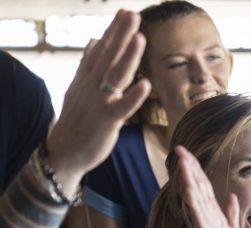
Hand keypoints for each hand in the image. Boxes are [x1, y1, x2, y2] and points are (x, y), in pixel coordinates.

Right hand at [46, 10, 150, 187]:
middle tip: (132, 14)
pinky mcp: (106, 122)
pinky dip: (132, 96)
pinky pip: (121, 108)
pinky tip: (145, 83)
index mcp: (88, 78)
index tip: (125, 12)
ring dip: (128, 58)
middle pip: (108, 57)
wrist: (65, 151)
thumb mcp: (79, 88)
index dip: (114, 31)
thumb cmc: (77, 119)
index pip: (102, 49)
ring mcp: (99, 103)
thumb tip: (94, 39)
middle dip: (121, 35)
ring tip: (140, 38)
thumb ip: (87, 64)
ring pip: (115, 77)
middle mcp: (92, 86)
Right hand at [177, 145, 243, 227]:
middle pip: (197, 187)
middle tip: (179, 149)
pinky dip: (194, 205)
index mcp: (213, 212)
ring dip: (189, 180)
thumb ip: (231, 212)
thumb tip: (232, 196)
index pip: (204, 186)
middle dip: (189, 168)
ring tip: (183, 164)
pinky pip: (198, 218)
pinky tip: (188, 192)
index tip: (188, 152)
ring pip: (195, 198)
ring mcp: (203, 225)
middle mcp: (206, 215)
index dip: (197, 169)